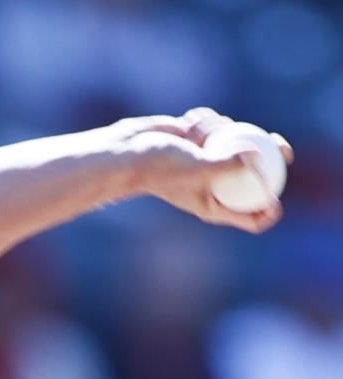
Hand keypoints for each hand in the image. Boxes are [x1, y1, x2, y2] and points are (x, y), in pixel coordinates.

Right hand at [111, 107, 292, 233]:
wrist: (132, 151)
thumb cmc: (160, 168)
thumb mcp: (196, 168)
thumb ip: (226, 165)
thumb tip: (255, 157)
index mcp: (216, 205)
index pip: (250, 217)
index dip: (269, 210)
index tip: (278, 195)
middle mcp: (216, 184)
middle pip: (256, 176)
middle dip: (272, 159)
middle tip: (285, 149)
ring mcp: (211, 160)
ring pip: (235, 139)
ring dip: (216, 132)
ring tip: (192, 136)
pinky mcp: (204, 139)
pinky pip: (219, 124)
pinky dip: (205, 121)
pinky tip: (186, 124)